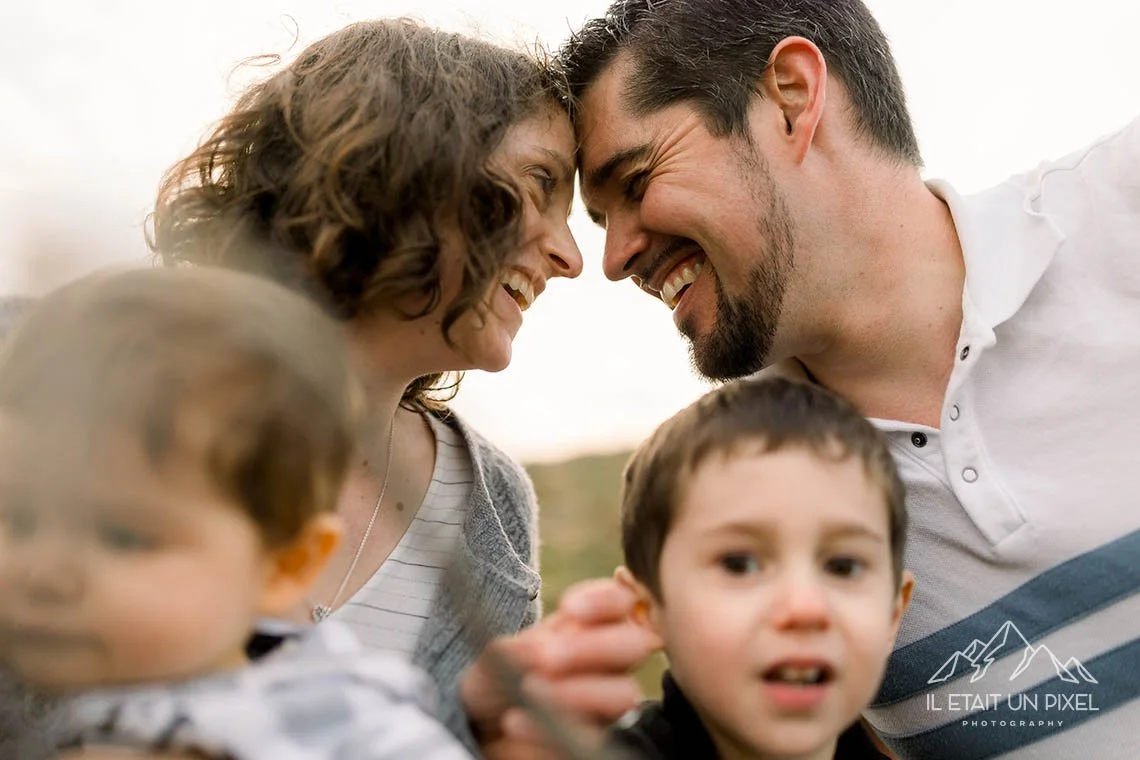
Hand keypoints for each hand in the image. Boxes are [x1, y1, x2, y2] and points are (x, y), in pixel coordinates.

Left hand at [460, 578, 660, 758]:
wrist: (487, 719)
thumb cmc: (505, 673)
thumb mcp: (503, 655)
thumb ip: (522, 649)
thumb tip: (540, 653)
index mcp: (597, 626)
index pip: (623, 601)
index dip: (605, 600)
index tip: (568, 607)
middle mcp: (614, 661)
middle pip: (635, 644)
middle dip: (593, 647)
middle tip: (547, 658)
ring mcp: (611, 701)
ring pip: (625, 694)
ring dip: (581, 691)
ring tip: (531, 690)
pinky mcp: (600, 737)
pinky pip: (594, 737)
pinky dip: (550, 730)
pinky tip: (517, 722)